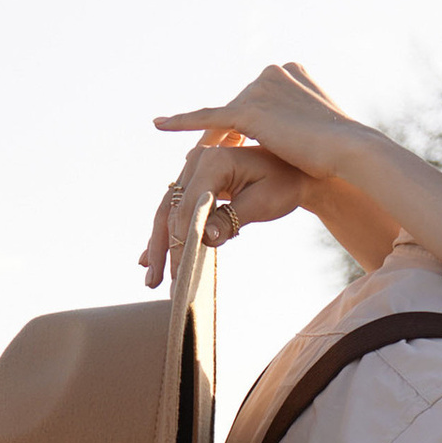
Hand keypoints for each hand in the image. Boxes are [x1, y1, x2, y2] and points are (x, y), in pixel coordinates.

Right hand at [138, 140, 317, 287]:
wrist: (292, 170)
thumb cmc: (283, 184)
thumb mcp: (262, 203)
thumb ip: (232, 220)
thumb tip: (205, 240)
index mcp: (213, 160)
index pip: (189, 208)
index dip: (182, 243)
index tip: (180, 273)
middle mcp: (197, 161)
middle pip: (171, 211)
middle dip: (163, 249)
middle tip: (155, 282)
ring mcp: (193, 170)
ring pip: (168, 213)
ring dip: (159, 245)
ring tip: (152, 278)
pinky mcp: (194, 181)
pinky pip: (176, 210)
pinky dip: (165, 235)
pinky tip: (149, 258)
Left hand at [154, 58, 365, 183]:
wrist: (348, 151)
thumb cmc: (341, 148)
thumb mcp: (319, 125)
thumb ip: (300, 119)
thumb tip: (299, 129)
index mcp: (290, 70)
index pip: (259, 101)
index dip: (248, 125)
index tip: (237, 142)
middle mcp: (271, 72)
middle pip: (239, 108)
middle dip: (229, 135)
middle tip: (214, 159)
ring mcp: (258, 89)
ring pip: (225, 120)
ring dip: (213, 142)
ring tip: (202, 164)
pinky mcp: (248, 110)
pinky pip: (208, 119)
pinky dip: (183, 122)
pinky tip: (160, 125)